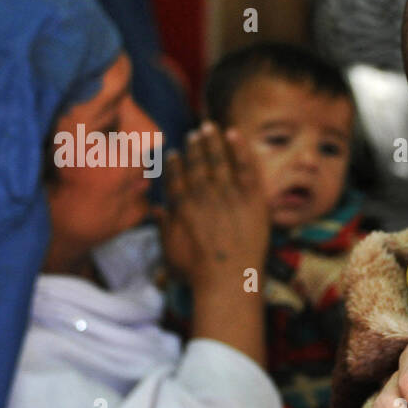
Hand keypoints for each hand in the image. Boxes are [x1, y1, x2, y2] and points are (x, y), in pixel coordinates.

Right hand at [158, 122, 269, 294]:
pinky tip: (234, 133)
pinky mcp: (251, 197)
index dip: (175, 165)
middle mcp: (202, 195)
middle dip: (195, 147)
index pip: (176, 179)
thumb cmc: (198, 273)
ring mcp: (227, 194)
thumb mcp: (171, 252)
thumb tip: (156, 210)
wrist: (227, 279)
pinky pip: (245, 166)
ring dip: (213, 142)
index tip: (175, 153)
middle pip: (197, 165)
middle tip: (194, 133)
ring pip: (218, 160)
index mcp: (182, 207)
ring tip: (209, 128)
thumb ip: (164, 228)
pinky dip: (239, 148)